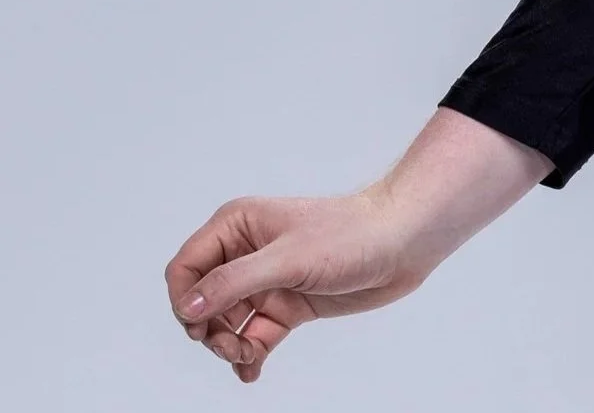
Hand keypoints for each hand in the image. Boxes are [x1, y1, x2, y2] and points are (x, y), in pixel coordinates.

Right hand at [165, 107, 550, 382]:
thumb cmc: (352, 235)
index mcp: (237, 226)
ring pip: (226, 324)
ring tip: (248, 356)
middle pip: (201, 302)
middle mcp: (246, 253)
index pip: (185, 268)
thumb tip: (187, 308)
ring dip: (229, 346)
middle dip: (209, 330)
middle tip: (232, 346)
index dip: (184, 301)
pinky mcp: (288, 304)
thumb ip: (234, 283)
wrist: (405, 244)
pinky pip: (254, 335)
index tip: (201, 327)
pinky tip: (251, 371)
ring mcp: (268, 281)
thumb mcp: (287, 259)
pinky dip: (249, 355)